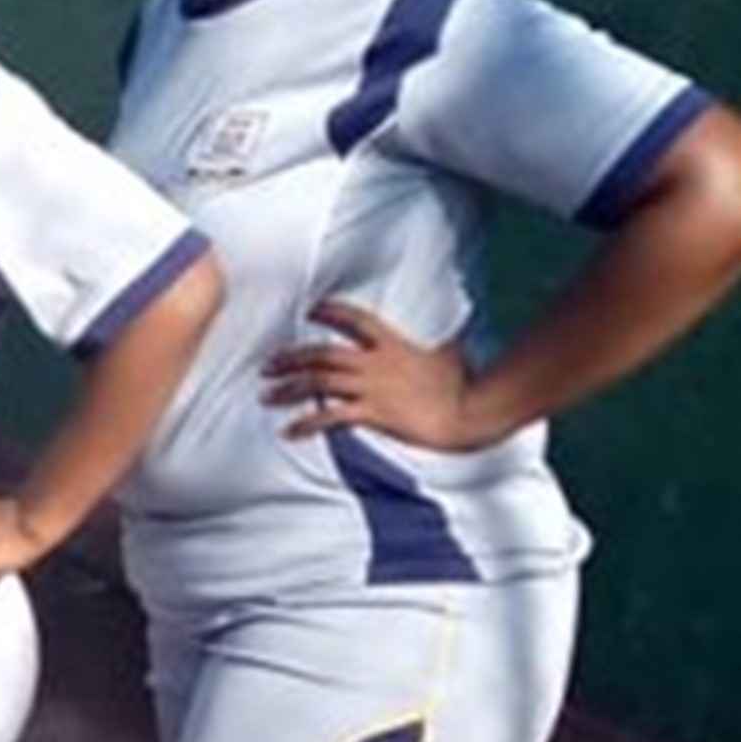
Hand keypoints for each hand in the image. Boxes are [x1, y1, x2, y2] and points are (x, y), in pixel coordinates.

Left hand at [262, 302, 488, 450]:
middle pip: (323, 353)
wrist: (473, 412)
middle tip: (268, 366)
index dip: (331, 312)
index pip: (355, 319)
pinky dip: (306, 423)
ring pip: (319, 381)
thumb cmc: (467, 386)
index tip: (310, 310)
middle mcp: (378, 363)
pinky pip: (331, 416)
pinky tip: (289, 431)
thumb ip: (442, 346)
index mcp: (395, 345)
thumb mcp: (451, 355)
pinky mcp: (375, 414)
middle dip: (291, 357)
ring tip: (267, 396)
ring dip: (288, 388)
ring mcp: (374, 388)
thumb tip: (453, 340)